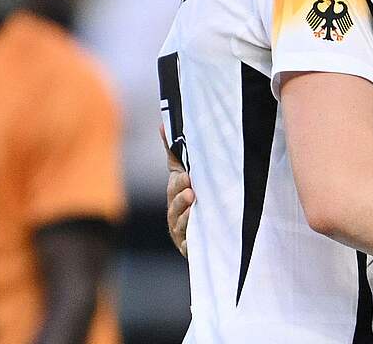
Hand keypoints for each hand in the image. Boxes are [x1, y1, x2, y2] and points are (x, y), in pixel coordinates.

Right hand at [161, 125, 193, 257]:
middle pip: (176, 208)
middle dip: (182, 201)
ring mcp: (183, 232)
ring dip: (187, 220)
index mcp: (176, 195)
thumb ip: (174, 150)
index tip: (187, 178)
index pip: (175, 189)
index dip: (179, 185)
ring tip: (195, 212)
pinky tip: (194, 240)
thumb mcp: (184, 172)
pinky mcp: (191, 248)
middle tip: (191, 193)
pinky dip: (191, 243)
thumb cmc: (194, 194)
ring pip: (182, 227)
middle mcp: (176, 215)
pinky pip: (190, 247)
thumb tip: (162, 123)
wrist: (210, 228)